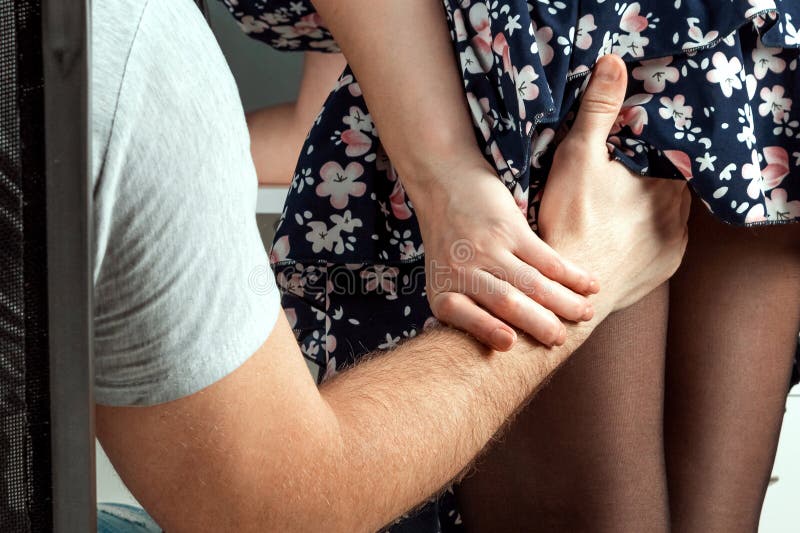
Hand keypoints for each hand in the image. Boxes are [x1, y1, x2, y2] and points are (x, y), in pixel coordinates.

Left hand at [406, 155, 598, 351]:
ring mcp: (487, 248)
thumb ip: (465, 308)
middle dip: (541, 325)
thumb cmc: (448, 243)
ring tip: (586, 314)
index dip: (487, 331)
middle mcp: (462, 270)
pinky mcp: (509, 227)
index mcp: (442, 290)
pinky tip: (589, 285)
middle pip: (508, 303)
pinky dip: (571, 274)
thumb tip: (499, 347)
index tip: (511, 344)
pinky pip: (547, 258)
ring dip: (564, 302)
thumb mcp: (443, 278)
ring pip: (533, 283)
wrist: (445, 183)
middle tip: (563, 340)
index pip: (464, 316)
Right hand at [538, 55, 689, 319]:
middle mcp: (679, 215)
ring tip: (612, 208)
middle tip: (614, 179)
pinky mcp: (661, 270)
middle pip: (669, 184)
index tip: (622, 150)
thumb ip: (599, 109)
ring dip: (646, 209)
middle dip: (647, 178)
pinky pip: (659, 245)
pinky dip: (643, 238)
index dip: (646, 147)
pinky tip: (617, 235)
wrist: (567, 288)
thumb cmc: (571, 220)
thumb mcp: (579, 154)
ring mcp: (673, 246)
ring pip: (666, 215)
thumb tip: (613, 64)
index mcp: (666, 182)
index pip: (668, 152)